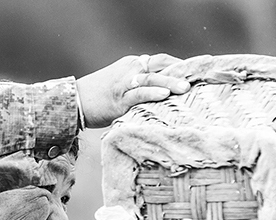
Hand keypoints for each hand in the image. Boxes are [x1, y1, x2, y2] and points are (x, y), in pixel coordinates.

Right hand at [76, 54, 190, 128]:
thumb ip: (142, 86)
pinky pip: (138, 93)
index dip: (181, 65)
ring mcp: (125, 83)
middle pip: (161, 65)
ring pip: (152, 78)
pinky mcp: (119, 98)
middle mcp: (131, 69)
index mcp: (133, 65)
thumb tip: (163, 93)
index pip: (162, 61)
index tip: (199, 71)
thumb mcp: (123, 85)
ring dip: (170, 82)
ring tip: (186, 87)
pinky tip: (164, 94)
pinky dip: (152, 93)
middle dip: (182, 70)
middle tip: (201, 75)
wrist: (75, 101)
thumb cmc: (100, 97)